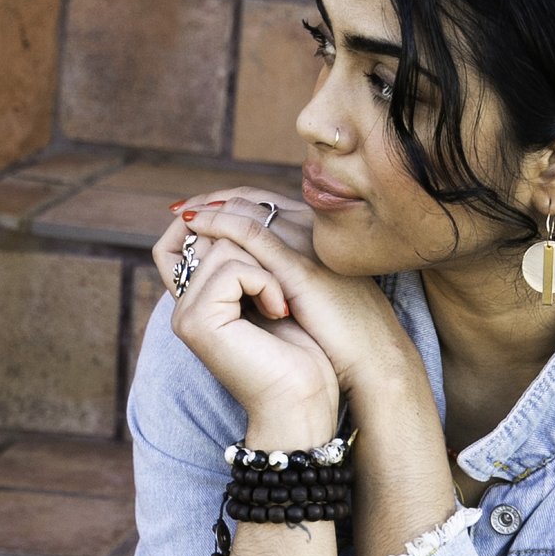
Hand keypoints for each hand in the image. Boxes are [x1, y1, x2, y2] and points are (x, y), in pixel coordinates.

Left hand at [170, 195, 426, 421]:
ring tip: (182, 217)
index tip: (199, 208)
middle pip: (250, 197)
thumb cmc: (343, 334)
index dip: (227, 200)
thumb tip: (253, 274)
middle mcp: (312, 227)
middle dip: (212, 200)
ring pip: (246, 208)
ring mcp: (306, 242)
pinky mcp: (298, 264)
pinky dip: (218, 223)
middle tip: (181, 208)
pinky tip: (195, 225)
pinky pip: (250, 232)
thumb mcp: (313, 291)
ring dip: (209, 209)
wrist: (372, 358)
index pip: (263, 200)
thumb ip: (285, 272)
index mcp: (317, 230)